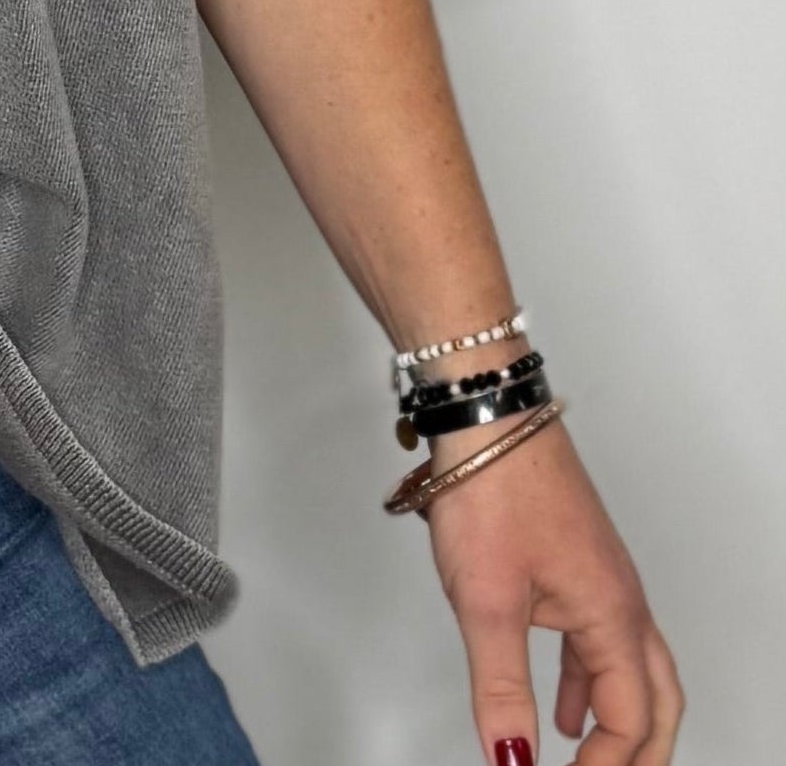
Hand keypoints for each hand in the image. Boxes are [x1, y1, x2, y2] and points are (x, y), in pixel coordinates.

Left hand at [425, 417, 682, 763]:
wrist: (486, 413)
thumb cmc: (492, 491)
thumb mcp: (487, 603)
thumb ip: (501, 688)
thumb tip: (512, 759)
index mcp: (612, 617)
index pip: (630, 719)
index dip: (605, 765)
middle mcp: (621, 600)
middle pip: (657, 699)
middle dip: (639, 752)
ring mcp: (601, 578)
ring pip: (631, 668)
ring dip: (615, 718)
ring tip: (585, 759)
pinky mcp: (575, 561)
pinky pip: (599, 639)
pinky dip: (586, 681)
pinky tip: (559, 702)